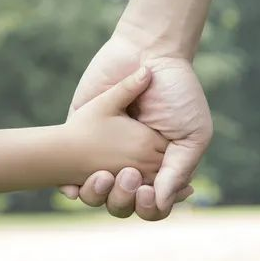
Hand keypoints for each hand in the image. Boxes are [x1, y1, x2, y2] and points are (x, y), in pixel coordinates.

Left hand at [62, 33, 211, 219]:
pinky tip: (73, 185)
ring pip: (94, 194)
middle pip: (121, 204)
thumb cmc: (178, 92)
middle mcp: (129, 165)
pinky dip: (70, 186)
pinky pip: (67, 171)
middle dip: (123, 200)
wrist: (151, 52)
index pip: (150, 205)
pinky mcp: (79, 134)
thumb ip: (179, 170)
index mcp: (158, 169)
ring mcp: (102, 152)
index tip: (147, 192)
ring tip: (103, 176)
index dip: (149, 208)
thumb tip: (163, 203)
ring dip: (97, 195)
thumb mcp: (192, 134)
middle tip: (128, 177)